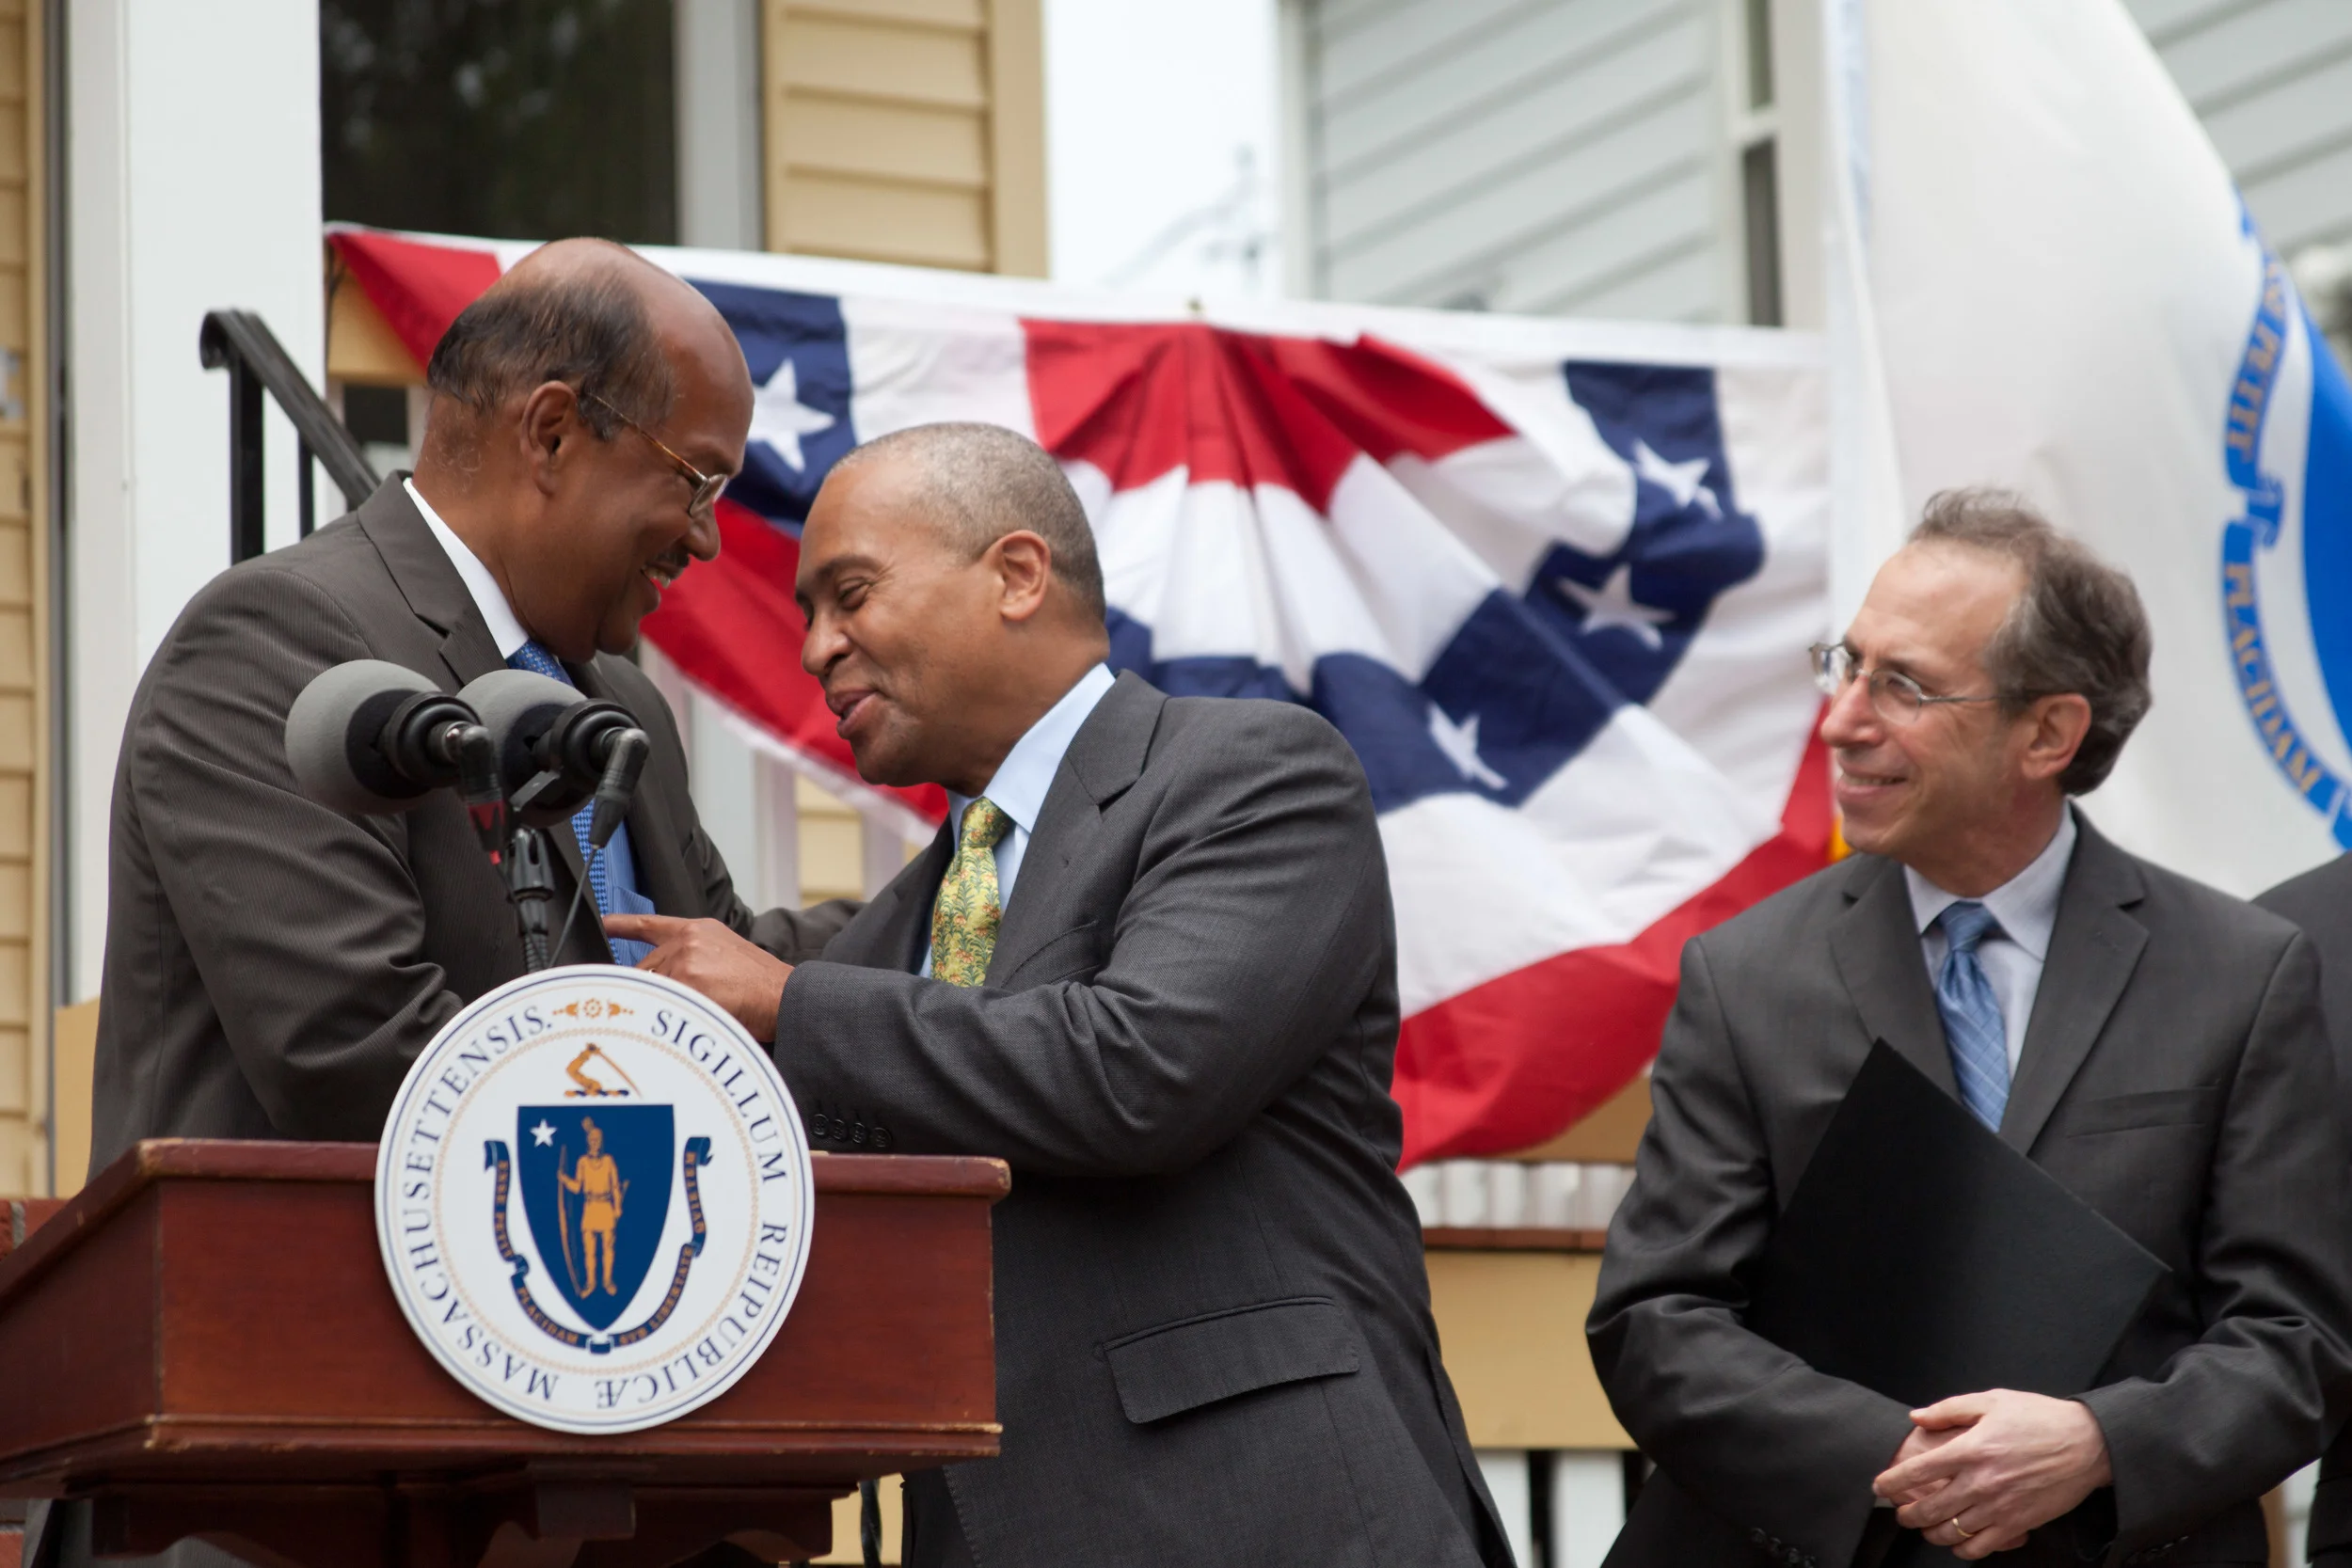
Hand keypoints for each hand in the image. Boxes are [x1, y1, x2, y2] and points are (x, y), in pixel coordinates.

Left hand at [603, 914, 791, 1042]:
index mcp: (698, 931)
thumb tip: (667, 982)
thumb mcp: (727, 957)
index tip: (606, 923)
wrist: (785, 996)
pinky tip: (683, 1026)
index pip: (651, 925)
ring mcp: (685, 960)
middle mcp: (688, 940)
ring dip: (660, 1011)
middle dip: (652, 995)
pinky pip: (661, 1006)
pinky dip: (668, 1020)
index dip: (625, 925)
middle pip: (646, 971)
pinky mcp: (687, 982)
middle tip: (666, 1013)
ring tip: (686, 1022)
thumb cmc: (762, 987)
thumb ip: (695, 960)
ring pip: (651, 991)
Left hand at [1873, 1390, 2111, 1558]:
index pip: (1919, 1471)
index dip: (1892, 1482)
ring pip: (1952, 1531)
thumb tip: (1917, 1417)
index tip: (1879, 1487)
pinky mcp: (2018, 1524)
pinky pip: (1982, 1547)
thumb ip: (1949, 1409)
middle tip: (1900, 1513)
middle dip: (1907, 1514)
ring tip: (1926, 1527)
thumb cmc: (2039, 1418)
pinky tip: (1958, 1541)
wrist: (2087, 1444)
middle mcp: (1981, 1482)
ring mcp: (2000, 1507)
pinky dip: (1964, 1549)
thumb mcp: (1992, 1401)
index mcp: (1971, 1449)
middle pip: (1930, 1508)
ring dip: (1932, 1533)